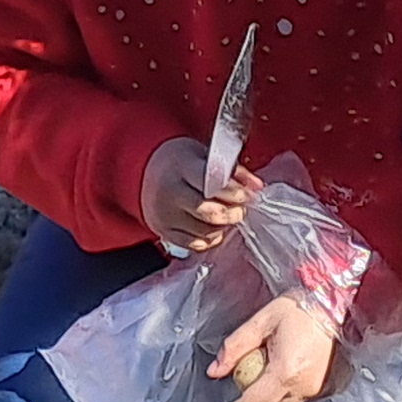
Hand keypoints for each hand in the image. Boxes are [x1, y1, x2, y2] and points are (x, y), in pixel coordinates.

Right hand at [140, 136, 257, 257]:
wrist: (144, 173)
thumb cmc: (180, 163)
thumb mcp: (204, 156)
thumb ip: (233, 171)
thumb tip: (257, 187)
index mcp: (181, 168)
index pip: (212, 185)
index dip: (235, 192)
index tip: (247, 195)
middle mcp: (170, 193)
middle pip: (209, 213)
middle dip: (232, 213)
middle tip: (240, 209)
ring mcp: (165, 216)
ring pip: (205, 231)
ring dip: (223, 226)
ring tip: (227, 216)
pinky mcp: (165, 232)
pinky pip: (196, 244)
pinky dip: (211, 238)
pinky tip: (214, 227)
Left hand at [204, 294, 344, 401]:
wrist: (336, 305)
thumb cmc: (300, 309)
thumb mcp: (261, 321)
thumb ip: (235, 347)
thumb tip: (214, 371)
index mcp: (285, 371)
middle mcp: (303, 387)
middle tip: (230, 399)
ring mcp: (317, 391)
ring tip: (254, 381)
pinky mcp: (326, 389)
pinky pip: (297, 401)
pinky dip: (282, 396)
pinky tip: (276, 377)